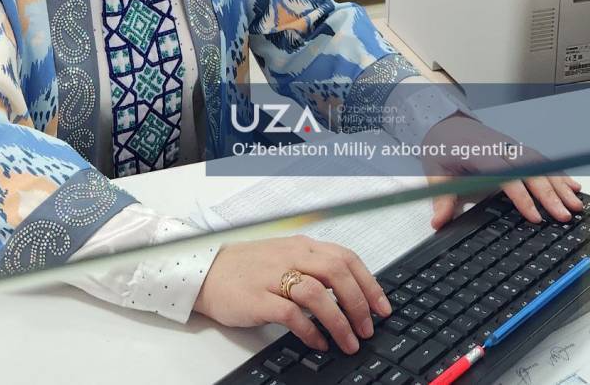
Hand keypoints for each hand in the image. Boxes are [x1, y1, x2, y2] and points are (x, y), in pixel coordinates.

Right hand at [192, 235, 390, 353]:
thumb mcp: (284, 258)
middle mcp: (291, 256)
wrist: (207, 272)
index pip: (345, 258)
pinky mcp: (258, 298)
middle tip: (368, 328)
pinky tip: (319, 343)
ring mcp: (274, 276)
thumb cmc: (248, 268)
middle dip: (359, 304)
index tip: (382, 307)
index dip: (369, 283)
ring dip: (340, 321)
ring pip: (318, 294)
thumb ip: (314, 268)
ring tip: (349, 342)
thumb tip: (349, 292)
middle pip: (337, 273)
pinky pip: (292, 315)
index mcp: (301, 246)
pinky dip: (311, 331)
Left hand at [420, 114, 582, 229]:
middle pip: (529, 170)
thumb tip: (438, 222)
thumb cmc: (441, 146)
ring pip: (539, 165)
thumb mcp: (435, 171)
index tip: (534, 216)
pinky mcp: (516, 149)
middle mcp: (500, 148)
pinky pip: (540, 161)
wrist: (444, 120)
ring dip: (559, 184)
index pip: (504, 175)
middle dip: (549, 194)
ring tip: (576, 204)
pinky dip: (557, 173)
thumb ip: (440, 197)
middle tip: (565, 216)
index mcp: (479, 153)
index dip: (521, 196)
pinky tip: (573, 185)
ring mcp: (510, 147)